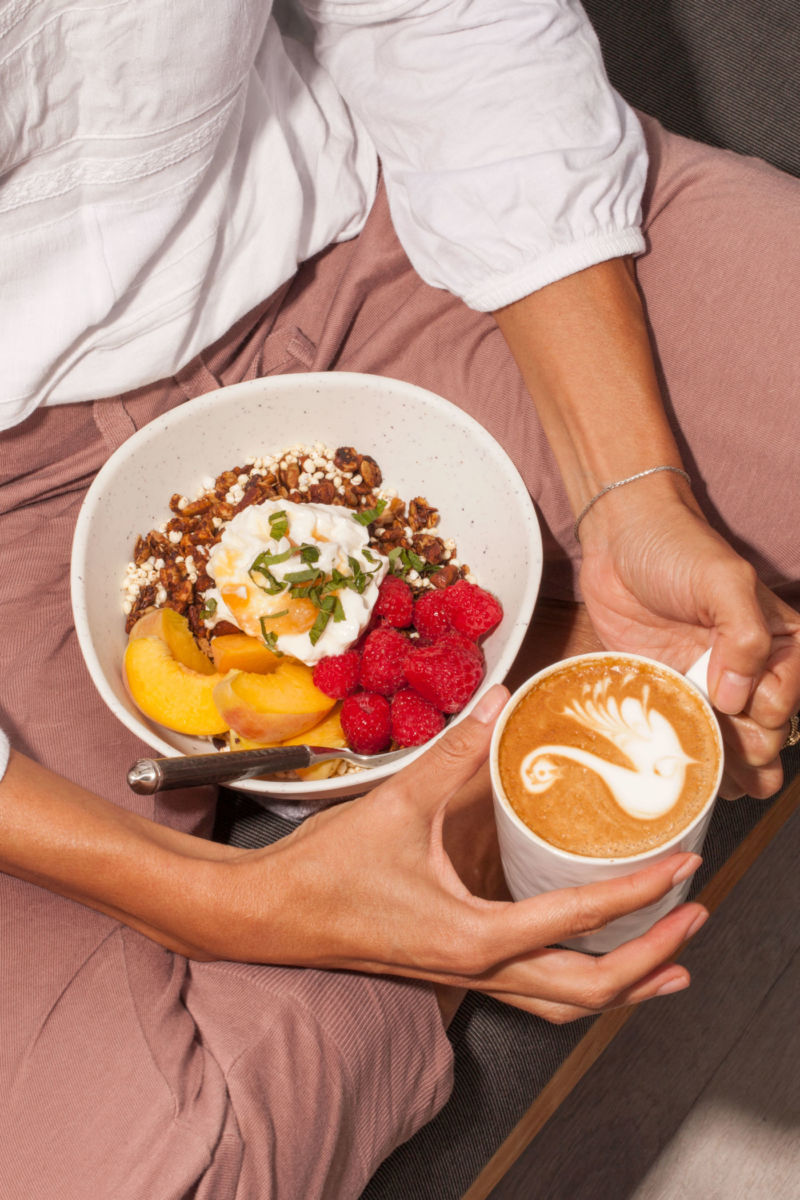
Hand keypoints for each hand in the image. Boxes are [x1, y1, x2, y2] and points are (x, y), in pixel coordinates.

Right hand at [211, 687, 706, 1022]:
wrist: (272, 917)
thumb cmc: (327, 871)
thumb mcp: (398, 804)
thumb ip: (455, 751)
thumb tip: (502, 700)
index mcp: (473, 936)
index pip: (578, 919)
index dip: (639, 892)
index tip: (681, 868)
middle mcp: (479, 971)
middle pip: (590, 989)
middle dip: (652, 958)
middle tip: (695, 915)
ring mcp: (468, 981)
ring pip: (565, 1006)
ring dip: (624, 988)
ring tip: (670, 967)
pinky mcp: (456, 973)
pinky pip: (535, 996)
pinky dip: (579, 986)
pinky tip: (589, 960)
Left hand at [577, 483, 799, 798]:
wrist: (617, 538)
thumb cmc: (676, 546)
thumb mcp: (723, 579)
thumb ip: (743, 633)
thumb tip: (737, 693)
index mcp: (777, 642)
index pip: (786, 700)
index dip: (764, 711)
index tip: (735, 704)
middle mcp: (747, 669)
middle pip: (763, 731)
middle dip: (749, 750)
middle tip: (723, 751)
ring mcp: (706, 684)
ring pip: (730, 744)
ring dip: (724, 767)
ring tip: (711, 781)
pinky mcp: (668, 690)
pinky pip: (685, 733)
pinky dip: (688, 757)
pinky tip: (685, 776)